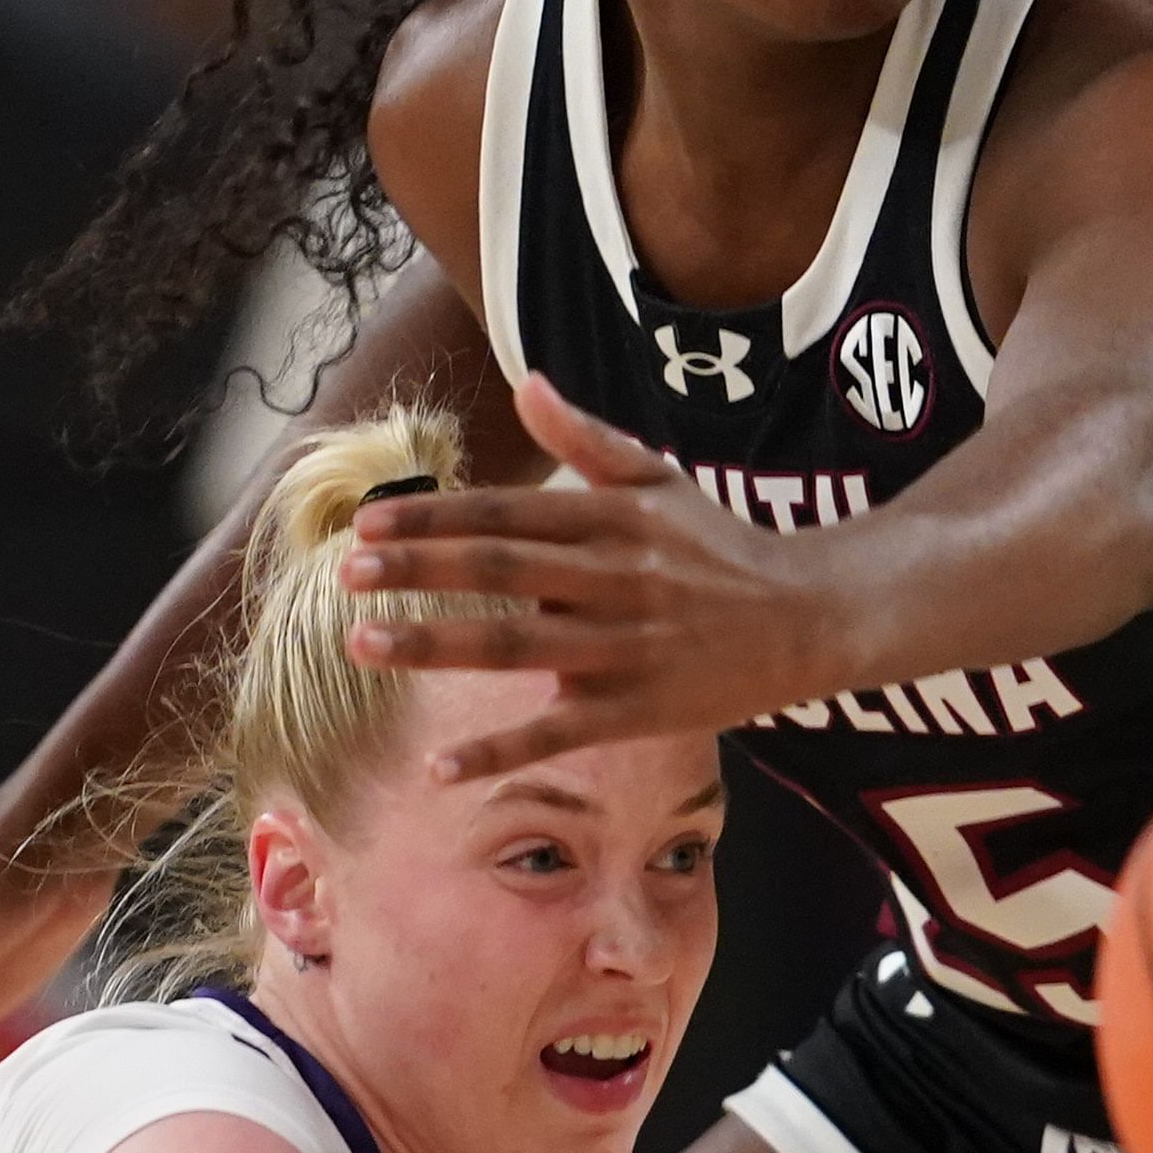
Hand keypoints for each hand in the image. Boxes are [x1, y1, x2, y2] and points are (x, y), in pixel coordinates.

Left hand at [330, 370, 847, 775]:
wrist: (808, 618)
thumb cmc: (719, 547)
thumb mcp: (658, 480)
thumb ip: (584, 440)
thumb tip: (524, 384)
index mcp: (612, 520)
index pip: (506, 515)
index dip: (434, 519)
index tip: (369, 523)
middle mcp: (613, 580)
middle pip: (499, 574)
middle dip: (417, 573)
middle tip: (344, 574)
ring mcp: (623, 649)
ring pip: (515, 647)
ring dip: (435, 645)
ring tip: (361, 644)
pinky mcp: (635, 711)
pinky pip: (555, 733)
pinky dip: (498, 752)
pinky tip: (439, 768)